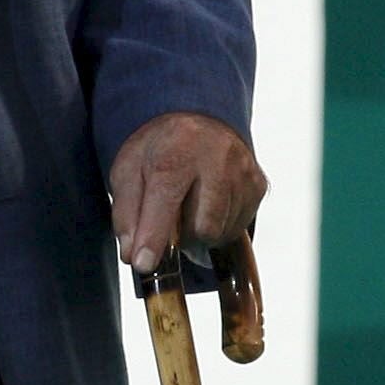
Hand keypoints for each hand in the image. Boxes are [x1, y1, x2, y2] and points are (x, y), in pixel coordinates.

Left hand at [107, 111, 267, 274]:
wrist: (198, 119)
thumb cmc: (160, 150)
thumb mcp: (128, 170)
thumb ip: (126, 213)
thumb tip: (133, 254)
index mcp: (178, 147)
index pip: (166, 197)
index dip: (154, 236)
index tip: (144, 264)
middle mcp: (217, 156)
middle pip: (202, 226)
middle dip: (181, 236)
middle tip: (170, 222)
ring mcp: (243, 171)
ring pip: (221, 232)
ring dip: (200, 233)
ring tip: (189, 208)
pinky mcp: (258, 185)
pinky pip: (237, 228)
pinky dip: (218, 226)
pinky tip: (208, 205)